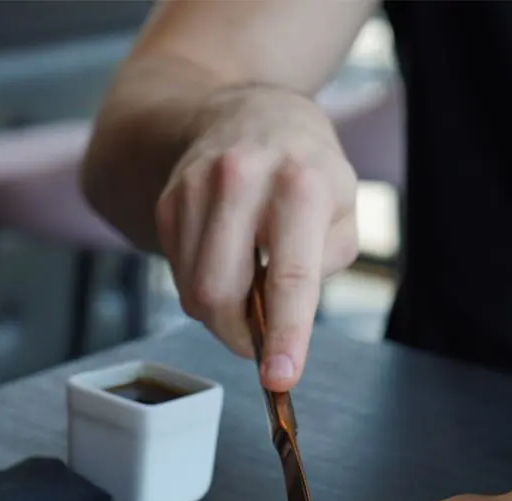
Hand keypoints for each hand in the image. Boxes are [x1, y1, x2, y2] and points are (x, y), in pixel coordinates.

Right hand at [155, 86, 357, 390]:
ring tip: (247, 291)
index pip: (291, 275)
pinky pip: (178, 274)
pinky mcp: (168, 200)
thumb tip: (281, 315)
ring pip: (193, 291)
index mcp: (300, 182)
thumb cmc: (305, 169)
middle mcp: (240, 178)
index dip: (286, 335)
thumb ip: (326, 262)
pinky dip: (202, 286)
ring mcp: (195, 187)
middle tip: (260, 342)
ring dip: (220, 314)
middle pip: (220, 293)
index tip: (280, 378)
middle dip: (239, 335)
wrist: (244, 111)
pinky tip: (225, 261)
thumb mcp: (344, 205)